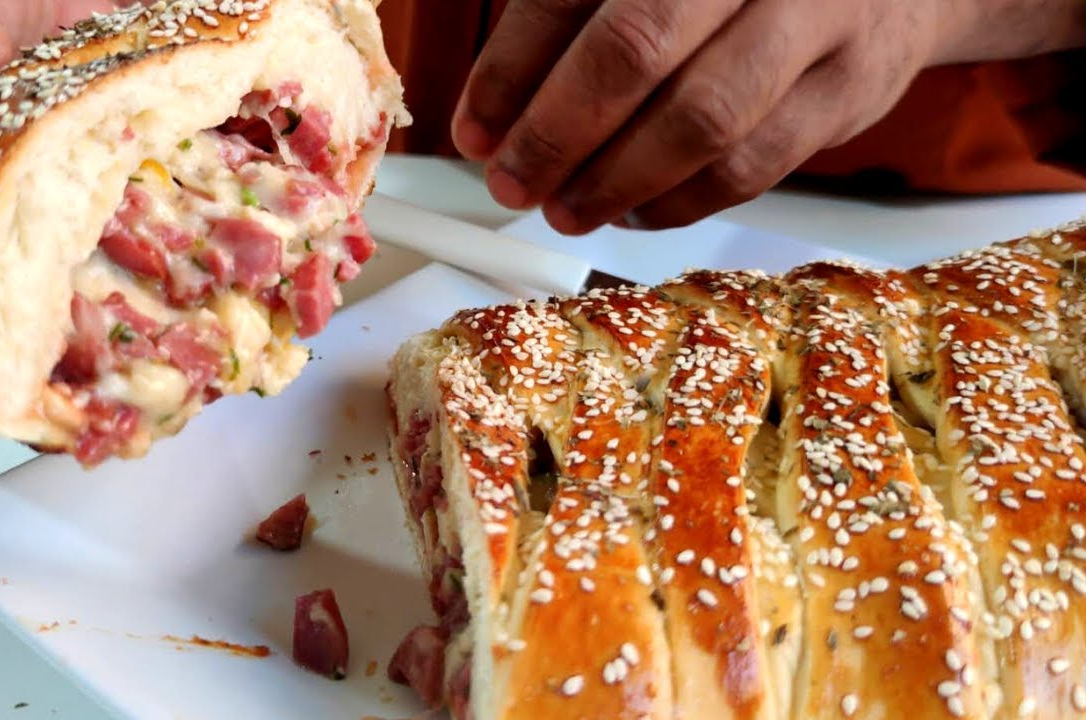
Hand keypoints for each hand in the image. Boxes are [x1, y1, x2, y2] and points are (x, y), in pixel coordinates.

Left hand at [451, 0, 1085, 233]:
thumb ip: (565, 25)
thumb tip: (488, 121)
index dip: (511, 69)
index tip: (476, 131)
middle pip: (636, 50)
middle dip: (558, 133)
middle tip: (513, 182)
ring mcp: (817, 18)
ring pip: (701, 124)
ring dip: (617, 182)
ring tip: (567, 207)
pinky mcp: (849, 91)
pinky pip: (752, 169)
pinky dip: (680, 203)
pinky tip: (635, 210)